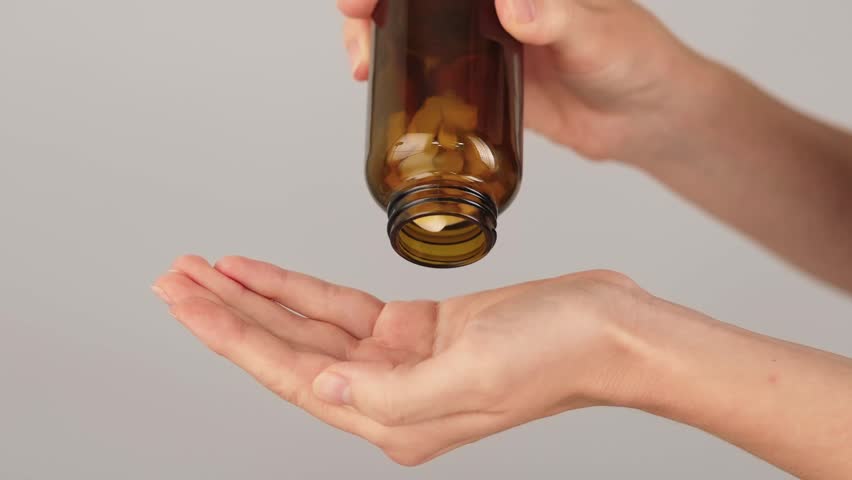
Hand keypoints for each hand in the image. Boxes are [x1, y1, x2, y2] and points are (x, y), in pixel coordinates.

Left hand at [153, 255, 647, 464]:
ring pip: (307, 326)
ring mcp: (398, 361)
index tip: (187, 302)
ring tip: (205, 270)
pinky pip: (341, 306)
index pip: (290, 376)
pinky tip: (265, 273)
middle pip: (287, 351)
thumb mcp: (472, 378)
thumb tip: (320, 385)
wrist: (607, 329)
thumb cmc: (556, 355)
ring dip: (256, 298)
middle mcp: (386, 396)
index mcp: (393, 421)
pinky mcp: (414, 328)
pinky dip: (300, 288)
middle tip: (175, 279)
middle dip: (228, 314)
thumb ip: (387, 395)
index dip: (232, 338)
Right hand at [339, 0, 712, 161]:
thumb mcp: (599, 38)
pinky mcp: (478, 76)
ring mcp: (480, 36)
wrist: (642, 118)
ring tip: (361, 63)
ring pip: (413, 24)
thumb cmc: (636, 61)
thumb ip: (559, 19)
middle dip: (375, 1)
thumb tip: (513, 5)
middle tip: (356, 15)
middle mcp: (491, 1)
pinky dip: (398, 74)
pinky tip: (377, 82)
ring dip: (376, 34)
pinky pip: (428, 69)